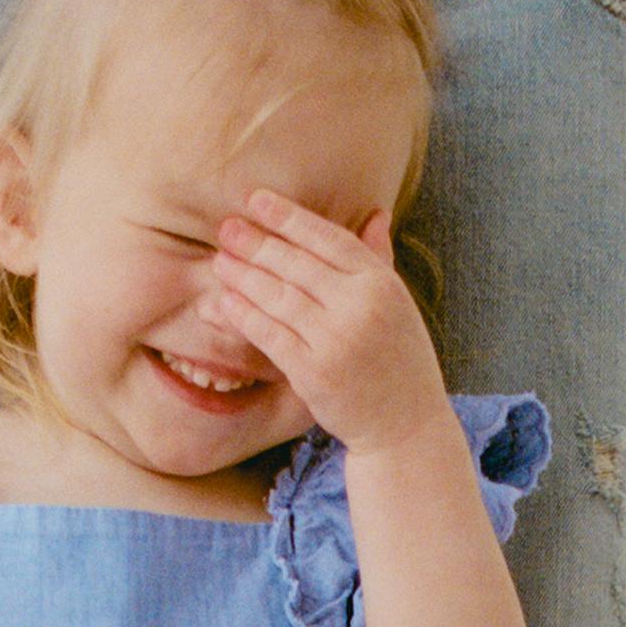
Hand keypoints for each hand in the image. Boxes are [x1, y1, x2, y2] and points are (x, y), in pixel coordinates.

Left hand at [205, 194, 449, 453]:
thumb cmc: (401, 362)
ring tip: (220, 261)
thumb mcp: (400, 306)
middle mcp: (360, 307)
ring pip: (279, 297)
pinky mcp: (313, 372)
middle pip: (297, 264)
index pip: (329, 238)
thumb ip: (381, 260)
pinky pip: (270, 335)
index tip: (258, 201)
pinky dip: (245, 316)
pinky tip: (225, 301)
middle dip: (258, 244)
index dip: (290, 218)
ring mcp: (336, 340)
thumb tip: (376, 214)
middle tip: (226, 228)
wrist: (405, 425)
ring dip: (244, 276)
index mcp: (382, 284)